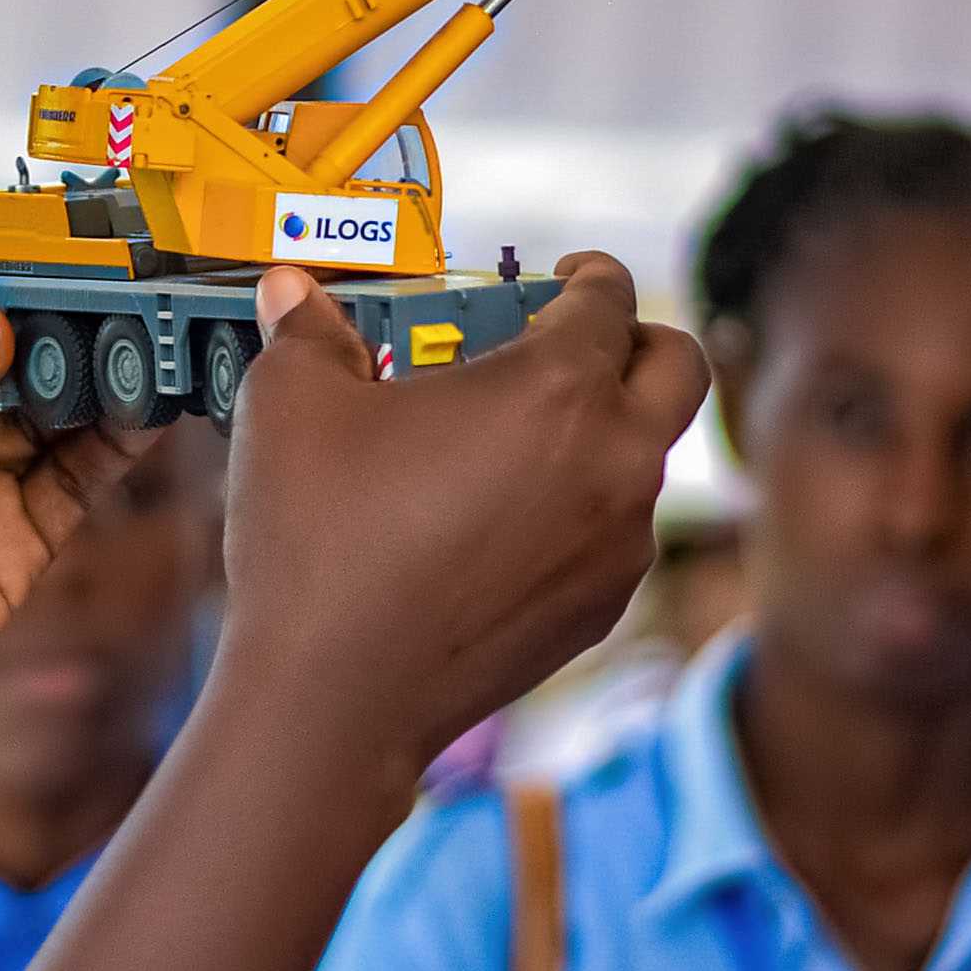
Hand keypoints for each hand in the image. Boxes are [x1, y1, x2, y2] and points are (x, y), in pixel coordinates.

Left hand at [0, 291, 151, 837]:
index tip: (51, 234)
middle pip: (11, 345)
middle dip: (63, 310)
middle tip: (124, 273)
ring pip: (57, 402)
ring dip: (102, 364)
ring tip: (154, 323)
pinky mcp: (17, 539)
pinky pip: (80, 474)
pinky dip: (121, 436)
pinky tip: (154, 399)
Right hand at [216, 256, 706, 791]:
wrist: (333, 698)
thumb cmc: (318, 541)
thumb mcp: (290, 403)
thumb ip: (309, 330)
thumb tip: (295, 293)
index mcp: (558, 388)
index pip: (610, 297)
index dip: (586, 271)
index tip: (562, 274)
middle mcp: (614, 461)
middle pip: (679, 368)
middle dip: (636, 339)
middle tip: (572, 341)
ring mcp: (618, 544)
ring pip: (648, 458)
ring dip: (604, 430)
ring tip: (515, 436)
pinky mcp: (601, 608)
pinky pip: (616, 532)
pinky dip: (580, 506)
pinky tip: (501, 516)